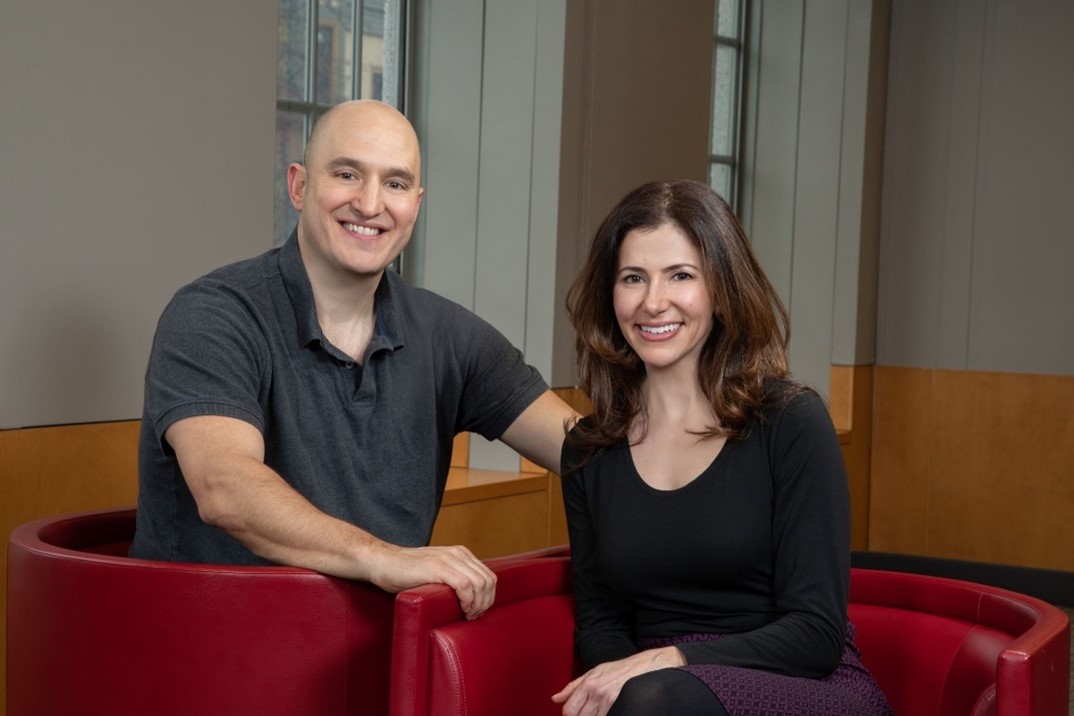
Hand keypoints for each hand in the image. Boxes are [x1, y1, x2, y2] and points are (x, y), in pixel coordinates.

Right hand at [366, 544, 496, 619]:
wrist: (382, 562)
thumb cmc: (406, 573)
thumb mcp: (436, 571)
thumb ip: (452, 576)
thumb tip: (469, 598)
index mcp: (460, 554)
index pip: (489, 576)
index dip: (488, 598)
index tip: (476, 613)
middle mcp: (458, 553)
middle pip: (488, 581)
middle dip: (485, 603)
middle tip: (472, 617)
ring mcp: (448, 558)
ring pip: (480, 583)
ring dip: (478, 604)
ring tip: (466, 616)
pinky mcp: (437, 567)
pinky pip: (465, 585)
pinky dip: (468, 601)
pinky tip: (461, 610)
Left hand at [551, 647, 684, 715]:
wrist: (645, 666)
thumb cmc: (619, 669)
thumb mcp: (594, 673)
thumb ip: (573, 687)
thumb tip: (555, 698)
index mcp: (586, 683)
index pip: (568, 710)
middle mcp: (594, 690)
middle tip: (589, 714)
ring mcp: (606, 698)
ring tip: (598, 713)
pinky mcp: (618, 703)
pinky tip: (608, 714)